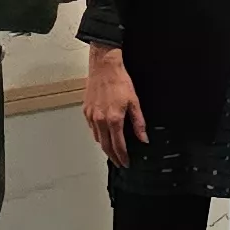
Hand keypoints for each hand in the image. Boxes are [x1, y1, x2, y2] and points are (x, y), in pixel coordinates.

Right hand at [80, 47, 145, 167]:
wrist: (104, 67)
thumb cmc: (119, 81)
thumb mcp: (134, 102)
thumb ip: (139, 123)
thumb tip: (143, 138)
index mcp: (114, 119)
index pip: (118, 145)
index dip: (122, 157)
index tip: (126, 163)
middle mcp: (100, 120)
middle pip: (105, 146)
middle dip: (113, 157)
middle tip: (119, 162)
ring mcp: (91, 116)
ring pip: (97, 138)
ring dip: (105, 147)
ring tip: (112, 151)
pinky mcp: (86, 111)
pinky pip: (92, 128)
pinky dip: (98, 135)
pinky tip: (103, 135)